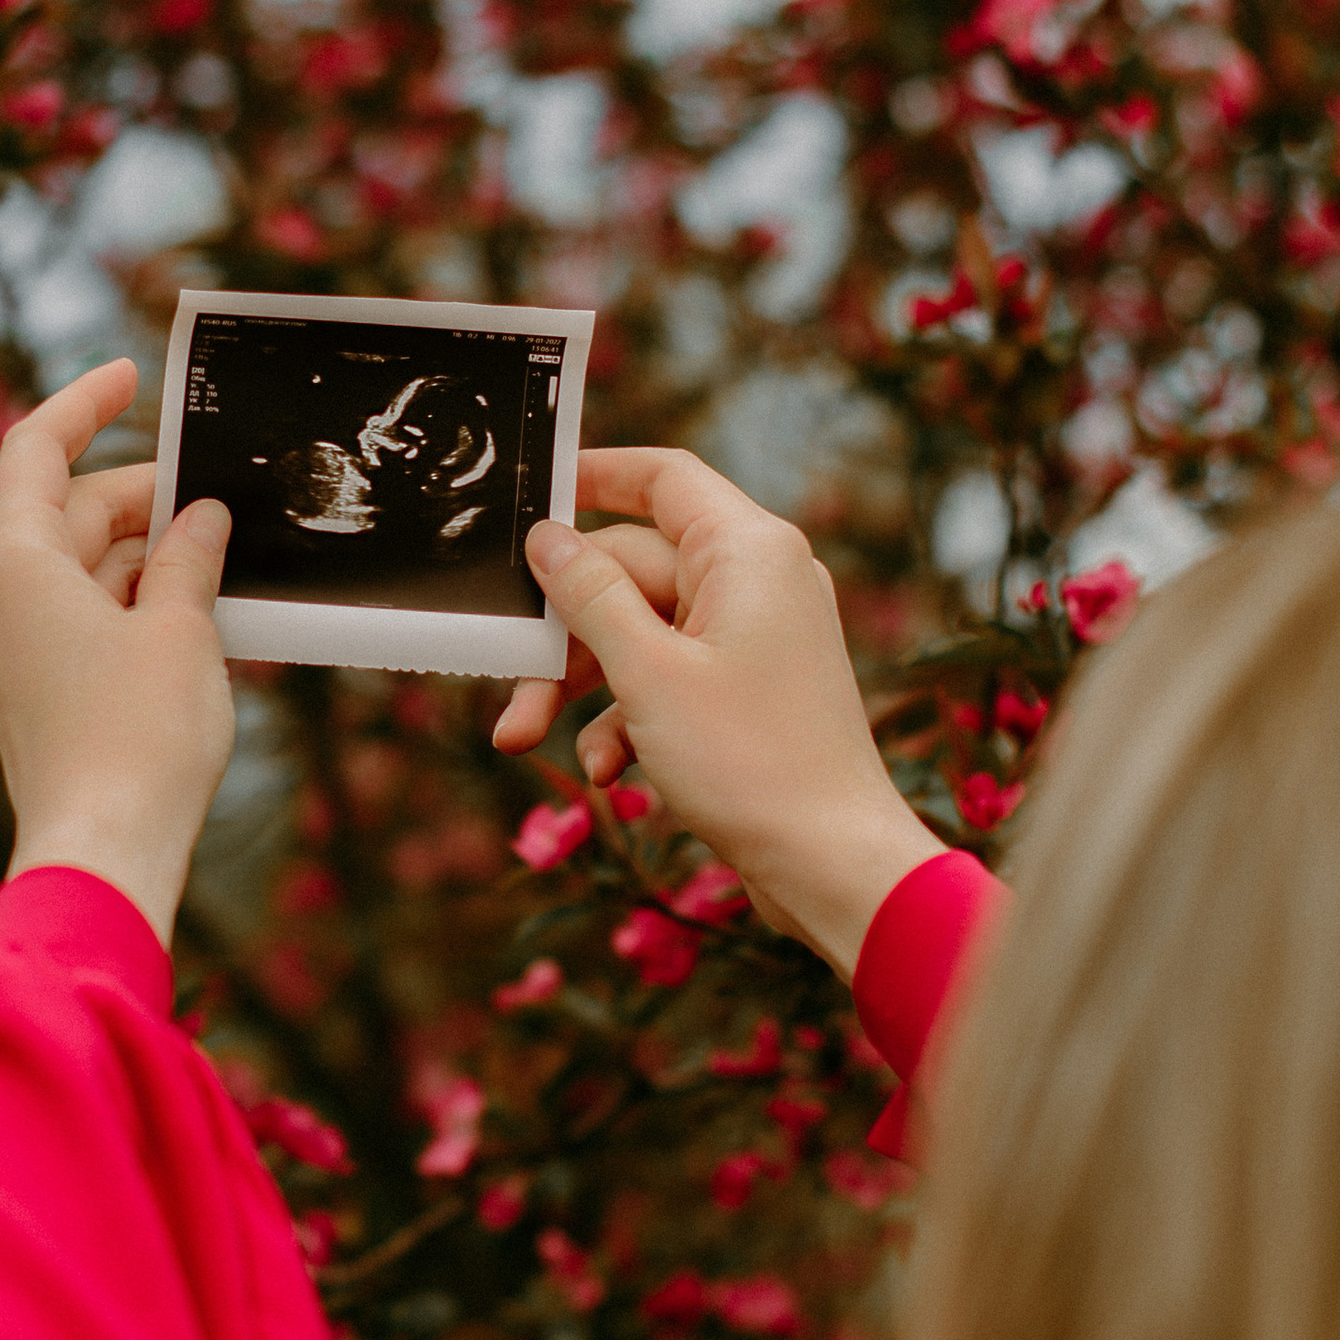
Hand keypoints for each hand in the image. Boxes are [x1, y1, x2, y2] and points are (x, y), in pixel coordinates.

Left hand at [0, 360, 235, 947]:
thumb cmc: (138, 738)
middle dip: (144, 495)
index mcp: (9, 556)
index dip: (85, 402)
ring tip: (222, 553)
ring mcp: (5, 641)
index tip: (132, 373)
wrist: (103, 852)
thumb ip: (187, 557)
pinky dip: (131, 597)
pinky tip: (194, 605)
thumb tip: (200, 519)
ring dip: (145, 551)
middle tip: (222, 491)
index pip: (36, 446)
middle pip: (67, 508)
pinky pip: (79, 612)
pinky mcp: (29, 684)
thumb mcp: (180, 628)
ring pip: (79, 563)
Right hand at [491, 447, 943, 978]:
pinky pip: (673, 677)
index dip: (592, 476)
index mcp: (747, 550)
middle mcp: (759, 580)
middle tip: (507, 684)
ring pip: (642, 632)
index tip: (529, 498)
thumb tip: (547, 538)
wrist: (832, 864)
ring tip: (529, 740)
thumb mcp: (646, 673)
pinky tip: (608, 771)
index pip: (661, 478)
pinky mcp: (753, 689)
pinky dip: (631, 716)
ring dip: (585, 686)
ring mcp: (759, 636)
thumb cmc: (750, 762)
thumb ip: (589, 595)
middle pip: (632, 571)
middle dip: (563, 633)